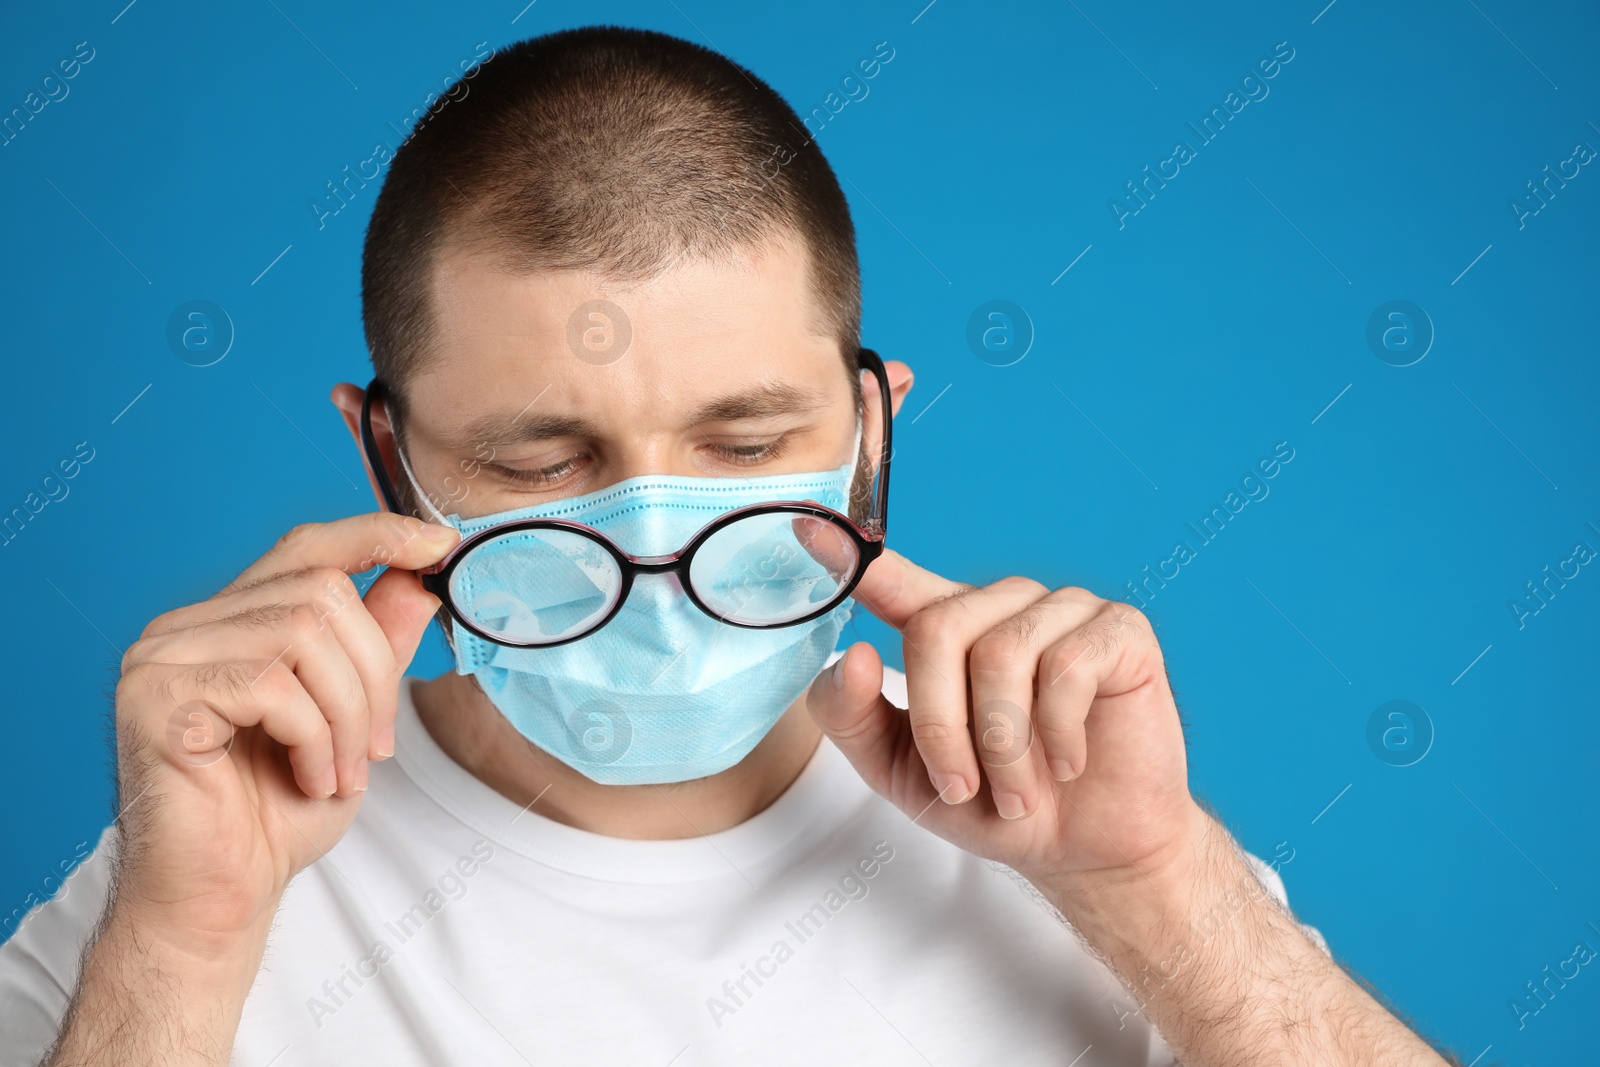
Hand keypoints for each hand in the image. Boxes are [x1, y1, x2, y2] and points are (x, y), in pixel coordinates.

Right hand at [111, 513, 457, 949]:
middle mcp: (185, 627)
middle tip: (374, 748)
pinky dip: (314, 738)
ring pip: (304, 634)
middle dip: (373, 673)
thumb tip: (418, 577)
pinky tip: (307, 778)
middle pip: (322, 593)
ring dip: (348, 714)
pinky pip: (273, 686)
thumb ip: (376, 646)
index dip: (377, 536)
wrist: (221, 899)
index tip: (440, 546)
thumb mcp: (352, 718)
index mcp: (227, 622)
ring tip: (340, 773)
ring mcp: (161, 658)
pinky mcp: (156, 698)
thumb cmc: (276, 815)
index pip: (307, 547)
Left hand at [806, 549, 1202, 891]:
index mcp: (945, 627)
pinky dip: (1059, 735)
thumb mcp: (901, 774)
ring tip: (1018, 792)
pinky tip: (1069, 762)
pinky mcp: (1119, 631)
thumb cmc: (994, 804)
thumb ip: (854, 718)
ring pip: (1001, 654)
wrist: (1087, 849)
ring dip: (1004, 746)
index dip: (849, 553)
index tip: (804, 526)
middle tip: (965, 788)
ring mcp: (1064, 609)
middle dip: (942, 728)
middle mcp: (1001, 605)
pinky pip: (1067, 667)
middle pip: (938, 629)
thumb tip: (850, 654)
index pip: (891, 578)